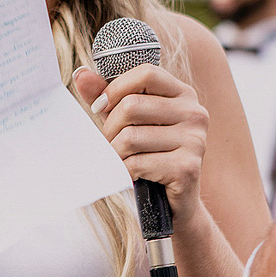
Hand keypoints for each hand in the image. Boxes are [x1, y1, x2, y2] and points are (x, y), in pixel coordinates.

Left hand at [73, 65, 207, 227]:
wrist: (174, 203)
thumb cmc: (148, 155)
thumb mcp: (127, 120)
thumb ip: (107, 96)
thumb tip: (80, 74)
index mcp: (183, 95)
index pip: (147, 73)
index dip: (116, 88)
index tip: (101, 106)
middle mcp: (195, 114)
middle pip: (133, 105)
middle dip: (110, 128)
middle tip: (110, 144)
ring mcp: (195, 141)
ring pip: (130, 137)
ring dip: (115, 153)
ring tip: (120, 161)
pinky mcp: (187, 168)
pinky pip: (137, 163)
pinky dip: (124, 172)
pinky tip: (130, 176)